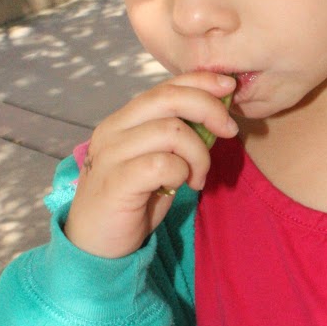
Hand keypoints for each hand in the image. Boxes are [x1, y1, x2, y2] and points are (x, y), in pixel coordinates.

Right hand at [63, 72, 237, 258]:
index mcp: (123, 120)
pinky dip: (182, 173)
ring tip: (198, 177)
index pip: (165, 86)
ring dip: (199, 154)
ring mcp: (111, 154)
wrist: (96, 244)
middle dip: (209, 109)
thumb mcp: (157, 160)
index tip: (229, 87)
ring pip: (172, 131)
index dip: (200, 81)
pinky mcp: (116, 181)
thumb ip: (177, 135)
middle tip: (229, 132)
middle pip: (168, 99)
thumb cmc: (133, 200)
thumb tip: (217, 113)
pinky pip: (163, 164)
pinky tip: (181, 187)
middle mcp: (113, 129)